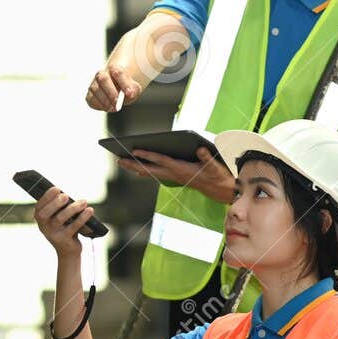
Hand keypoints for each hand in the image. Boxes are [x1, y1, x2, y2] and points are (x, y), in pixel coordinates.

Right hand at [33, 187, 96, 256]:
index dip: (46, 197)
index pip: (39, 206)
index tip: (56, 188)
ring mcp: (53, 234)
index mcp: (40, 219)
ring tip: (84, 202)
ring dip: (73, 208)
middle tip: (66, 195)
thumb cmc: (64, 228)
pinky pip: (74, 227)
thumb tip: (67, 194)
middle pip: (46, 213)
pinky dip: (82, 218)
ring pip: (60, 219)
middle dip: (55, 203)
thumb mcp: (59, 217)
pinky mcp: (64, 240)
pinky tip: (89, 211)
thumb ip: (60, 207)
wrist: (68, 251)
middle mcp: (44, 227)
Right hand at [85, 64, 141, 110]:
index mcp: (113, 69)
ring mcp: (94, 85)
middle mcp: (101, 75)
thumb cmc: (125, 89)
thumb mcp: (134, 89)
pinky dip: (99, 105)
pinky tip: (107, 108)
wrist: (117, 91)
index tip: (129, 93)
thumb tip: (130, 94)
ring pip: (95, 90)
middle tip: (117, 102)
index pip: (117, 72)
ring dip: (105, 100)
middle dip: (110, 92)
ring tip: (114, 108)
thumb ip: (134, 90)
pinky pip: (91, 100)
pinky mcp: (89, 95)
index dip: (123, 83)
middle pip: (103, 79)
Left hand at [115, 146, 233, 202]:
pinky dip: (145, 169)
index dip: (148, 155)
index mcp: (181, 169)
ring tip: (122, 161)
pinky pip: (155, 173)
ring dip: (136, 167)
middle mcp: (173, 174)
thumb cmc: (216, 174)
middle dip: (133, 164)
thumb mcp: (214, 165)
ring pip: (150, 172)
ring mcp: (172, 176)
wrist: (219, 189)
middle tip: (118, 159)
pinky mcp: (173, 177)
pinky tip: (137, 167)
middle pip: (149, 169)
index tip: (135, 150)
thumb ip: (207, 157)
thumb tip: (200, 149)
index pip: (161, 160)